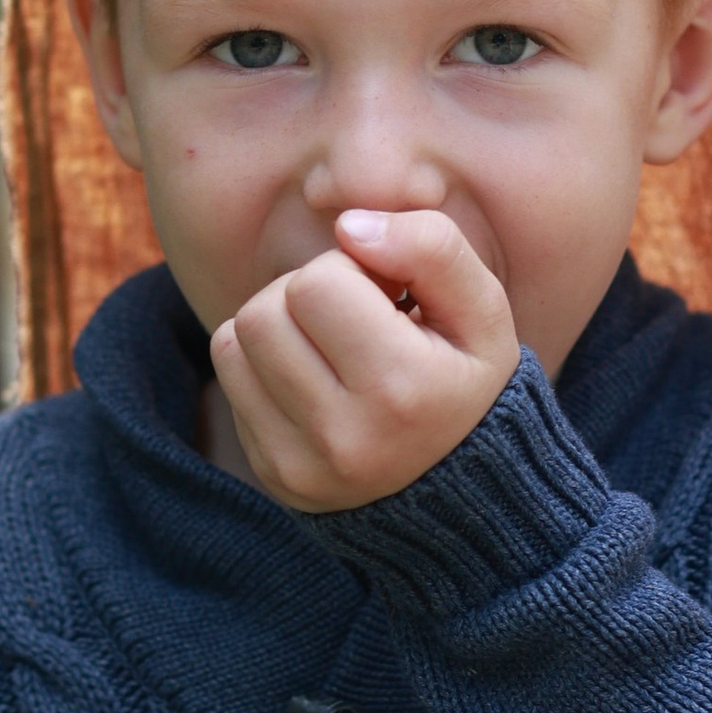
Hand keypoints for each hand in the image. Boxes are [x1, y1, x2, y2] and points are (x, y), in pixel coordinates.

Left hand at [210, 212, 519, 510]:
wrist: (463, 485)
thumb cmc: (466, 376)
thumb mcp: (481, 309)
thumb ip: (431, 247)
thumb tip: (348, 227)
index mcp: (402, 391)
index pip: (315, 285)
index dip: (348, 272)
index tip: (386, 299)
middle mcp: (344, 438)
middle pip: (264, 313)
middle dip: (307, 296)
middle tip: (356, 320)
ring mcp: (300, 465)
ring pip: (234, 340)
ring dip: (278, 325)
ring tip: (332, 346)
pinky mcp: (272, 474)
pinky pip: (230, 379)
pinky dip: (263, 363)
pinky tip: (313, 377)